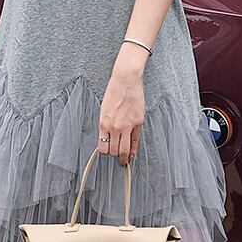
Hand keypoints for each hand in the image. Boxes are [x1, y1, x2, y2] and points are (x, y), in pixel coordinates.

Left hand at [98, 45, 145, 166]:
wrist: (126, 80)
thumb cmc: (114, 93)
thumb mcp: (104, 110)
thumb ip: (105, 125)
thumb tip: (108, 139)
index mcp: (104, 123)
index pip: (103, 147)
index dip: (105, 152)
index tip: (108, 154)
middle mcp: (115, 127)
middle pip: (114, 151)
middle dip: (115, 157)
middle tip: (118, 160)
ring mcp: (127, 126)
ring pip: (125, 150)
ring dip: (124, 158)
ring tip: (125, 161)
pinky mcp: (138, 122)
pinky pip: (135, 141)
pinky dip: (133, 151)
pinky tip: (132, 154)